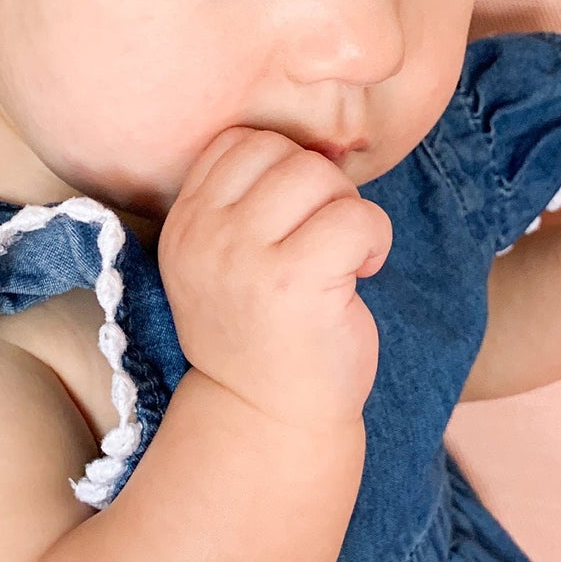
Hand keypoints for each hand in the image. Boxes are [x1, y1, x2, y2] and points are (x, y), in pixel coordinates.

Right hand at [158, 127, 392, 431]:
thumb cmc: (264, 334)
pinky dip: (376, 239)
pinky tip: (362, 273)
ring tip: (344, 256)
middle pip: (283, 152)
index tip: (295, 219)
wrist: (266, 419)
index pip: (237, 142)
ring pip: (320, 176)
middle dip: (323, 188)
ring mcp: (245, 259)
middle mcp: (204, 237)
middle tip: (327, 241)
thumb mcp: (228, 262)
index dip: (283, 167)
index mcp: (185, 224)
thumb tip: (325, 143)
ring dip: (350, 211)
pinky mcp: (294, 283)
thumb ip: (250, 202)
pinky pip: (356, 218)